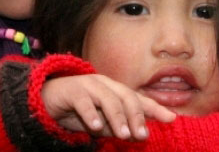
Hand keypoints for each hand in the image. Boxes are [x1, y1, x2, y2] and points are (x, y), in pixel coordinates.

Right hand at [41, 74, 175, 140]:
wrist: (47, 101)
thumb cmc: (77, 111)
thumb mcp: (101, 122)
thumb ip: (117, 126)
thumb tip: (139, 135)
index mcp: (114, 90)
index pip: (138, 99)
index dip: (154, 108)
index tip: (171, 119)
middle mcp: (104, 84)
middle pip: (126, 97)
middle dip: (136, 116)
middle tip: (142, 135)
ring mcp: (88, 85)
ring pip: (108, 99)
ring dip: (117, 117)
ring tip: (123, 134)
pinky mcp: (71, 90)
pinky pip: (83, 102)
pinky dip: (90, 114)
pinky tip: (95, 127)